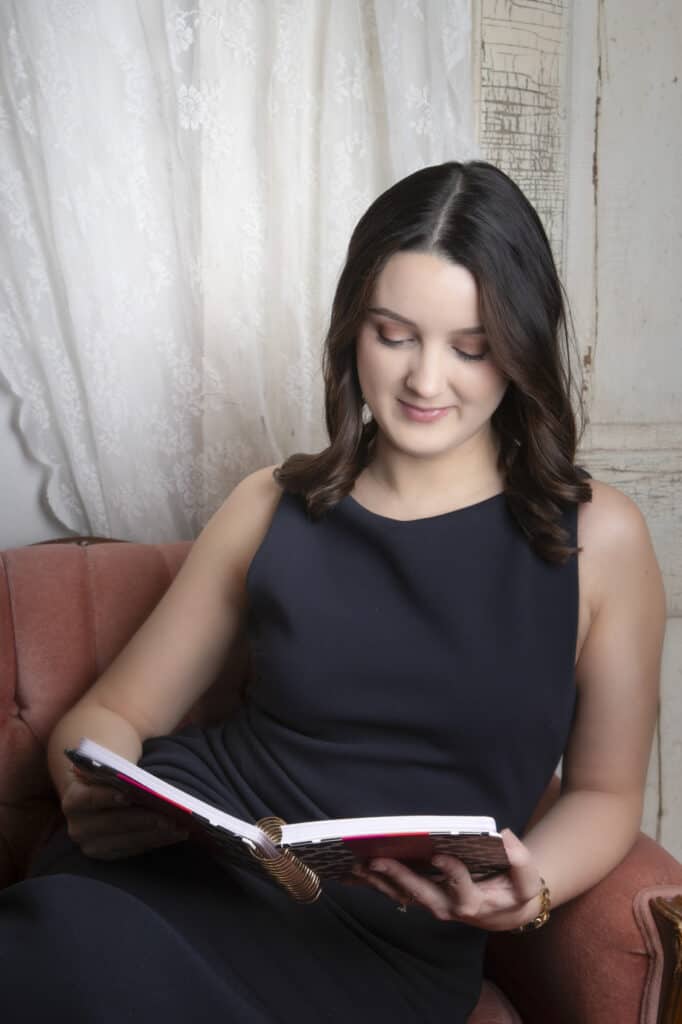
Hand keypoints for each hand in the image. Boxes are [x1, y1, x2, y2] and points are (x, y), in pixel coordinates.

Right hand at [61, 770, 189, 860]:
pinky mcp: (109, 854)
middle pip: (114, 823)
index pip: (89, 798)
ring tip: (181, 826)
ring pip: (128, 840)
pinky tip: (176, 834)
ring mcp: (92, 844)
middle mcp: (78, 826)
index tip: (129, 795)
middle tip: (170, 816)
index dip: (108, 797)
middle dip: (144, 820)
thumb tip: (141, 780)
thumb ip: (120, 769)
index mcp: (73, 798)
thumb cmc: (113, 765)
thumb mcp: (113, 759)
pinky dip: (157, 840)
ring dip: (157, 834)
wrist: (104, 778)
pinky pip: (135, 849)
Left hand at [350, 829, 545, 930]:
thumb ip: (520, 860)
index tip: (439, 854)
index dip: (451, 871)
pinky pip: (398, 893)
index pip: (461, 886)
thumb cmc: (516, 891)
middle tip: (378, 859)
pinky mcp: (425, 898)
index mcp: (474, 902)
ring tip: (358, 864)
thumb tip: (503, 836)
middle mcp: (449, 907)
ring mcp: (434, 904)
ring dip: (380, 881)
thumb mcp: (527, 879)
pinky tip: (359, 871)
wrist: (508, 910)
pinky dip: (378, 883)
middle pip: (421, 894)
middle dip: (398, 877)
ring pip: (404, 896)